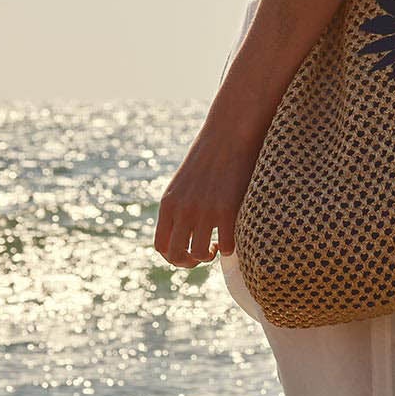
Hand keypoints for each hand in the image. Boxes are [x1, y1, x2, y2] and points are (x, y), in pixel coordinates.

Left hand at [153, 116, 263, 268]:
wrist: (228, 132)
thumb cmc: (209, 156)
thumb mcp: (184, 182)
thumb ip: (180, 206)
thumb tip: (184, 230)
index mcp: (168, 204)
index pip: (160, 246)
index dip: (173, 257)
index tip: (188, 251)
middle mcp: (182, 210)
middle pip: (176, 255)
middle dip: (189, 263)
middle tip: (204, 254)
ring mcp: (204, 211)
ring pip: (200, 254)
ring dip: (210, 255)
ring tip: (219, 244)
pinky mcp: (227, 209)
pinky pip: (228, 245)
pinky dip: (231, 248)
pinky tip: (234, 236)